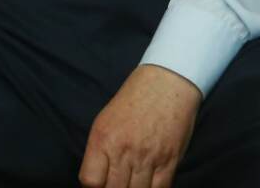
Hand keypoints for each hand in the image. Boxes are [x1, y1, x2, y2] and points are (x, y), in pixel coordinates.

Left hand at [78, 64, 200, 187]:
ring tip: (133, 182)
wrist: (167, 82)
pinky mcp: (169, 160)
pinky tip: (149, 183)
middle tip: (119, 181)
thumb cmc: (134, 100)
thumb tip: (98, 180)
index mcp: (103, 139)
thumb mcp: (105, 120)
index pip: (90, 181)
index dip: (94, 187)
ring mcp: (147, 157)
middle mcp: (123, 150)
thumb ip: (100, 151)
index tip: (100, 184)